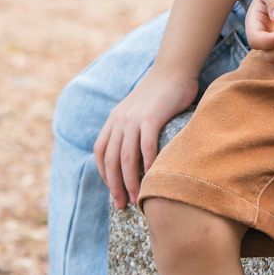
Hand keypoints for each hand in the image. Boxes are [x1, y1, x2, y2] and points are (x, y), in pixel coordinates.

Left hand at [94, 64, 198, 207]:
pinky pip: (146, 146)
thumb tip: (135, 154)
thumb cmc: (160, 93)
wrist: (173, 70)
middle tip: (120, 204)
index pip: (100, 151)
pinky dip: (147, 164)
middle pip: (111, 159)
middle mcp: (120, 120)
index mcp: (114, 119)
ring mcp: (135, 118)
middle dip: (114, 185)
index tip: (112, 190)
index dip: (103, 173)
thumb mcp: (137, 110)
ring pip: (127, 157)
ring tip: (135, 198)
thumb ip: (132, 128)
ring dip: (129, 181)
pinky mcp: (152, 117)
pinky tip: (152, 178)